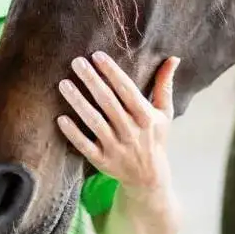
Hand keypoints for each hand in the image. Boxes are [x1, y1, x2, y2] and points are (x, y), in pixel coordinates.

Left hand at [57, 52, 179, 192]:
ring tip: (64, 83)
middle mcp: (131, 131)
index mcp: (146, 116)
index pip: (127, 90)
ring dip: (78, 102)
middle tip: (76, 61)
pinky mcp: (102, 161)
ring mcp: (115, 147)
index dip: (112, 72)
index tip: (97, 55)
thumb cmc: (155, 137)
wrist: (149, 178)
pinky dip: (73, 133)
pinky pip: (85, 146)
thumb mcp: (164, 112)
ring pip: (94, 122)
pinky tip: (60, 118)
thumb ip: (164, 85)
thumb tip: (174, 58)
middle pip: (108, 102)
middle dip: (92, 80)